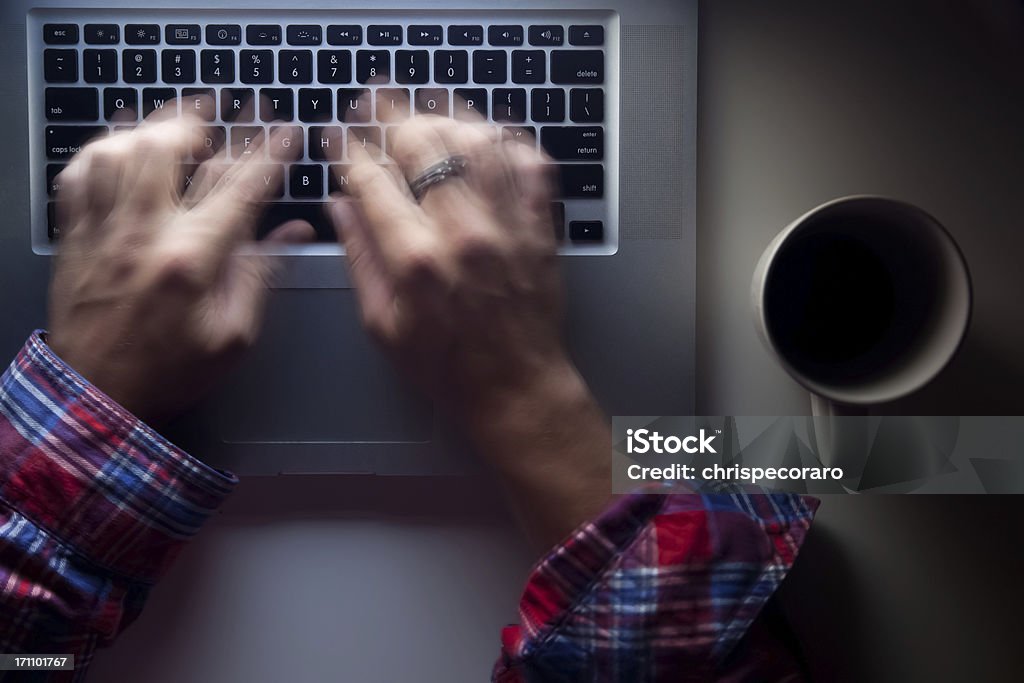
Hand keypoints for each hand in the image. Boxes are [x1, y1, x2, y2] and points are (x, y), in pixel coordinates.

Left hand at [48, 104, 310, 424]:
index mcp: (190, 260)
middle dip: (206, 120)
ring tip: (179, 122)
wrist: (96, 396)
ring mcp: (102, 230)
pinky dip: (101, 148)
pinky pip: (78, 173)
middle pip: (169, 149)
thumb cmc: (168, 372)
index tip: (285, 131)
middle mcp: (142, 234)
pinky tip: (121, 145)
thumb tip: (293, 233)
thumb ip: (259, 275)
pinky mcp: (74, 236)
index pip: (237, 187)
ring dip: (153, 127)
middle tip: (229, 110)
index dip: (268, 152)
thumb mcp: (232, 336)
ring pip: (119, 150)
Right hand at [331, 106, 610, 547]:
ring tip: (422, 105)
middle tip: (375, 100)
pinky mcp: (540, 225)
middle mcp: (463, 233)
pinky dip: (505, 137)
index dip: (348, 147)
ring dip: (445, 113)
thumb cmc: (446, 367)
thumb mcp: (382, 324)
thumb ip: (359, 257)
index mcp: (415, 260)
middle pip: (424, 142)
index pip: (372, 178)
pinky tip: (483, 131)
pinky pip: (529, 160)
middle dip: (391, 112)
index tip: (338, 133)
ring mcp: (507, 224)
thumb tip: (340, 204)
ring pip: (477, 139)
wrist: (516, 387)